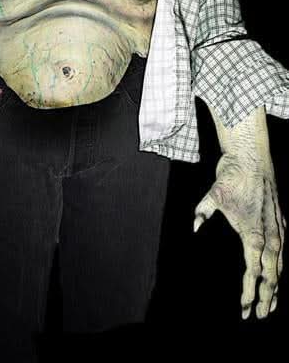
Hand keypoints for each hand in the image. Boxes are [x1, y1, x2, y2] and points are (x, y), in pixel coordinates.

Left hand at [193, 153, 285, 319]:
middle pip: (272, 274)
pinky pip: (283, 251)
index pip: (253, 271)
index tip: (244, 308)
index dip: (249, 292)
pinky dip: (280, 266)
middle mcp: (269, 234)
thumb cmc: (232, 176)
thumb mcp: (213, 194)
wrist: (253, 157)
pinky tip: (277, 274)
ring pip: (280, 264)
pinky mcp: (280, 221)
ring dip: (276, 285)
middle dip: (266, 297)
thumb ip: (203, 211)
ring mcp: (278, 228)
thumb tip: (194, 226)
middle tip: (259, 316)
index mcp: (253, 233)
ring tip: (270, 304)